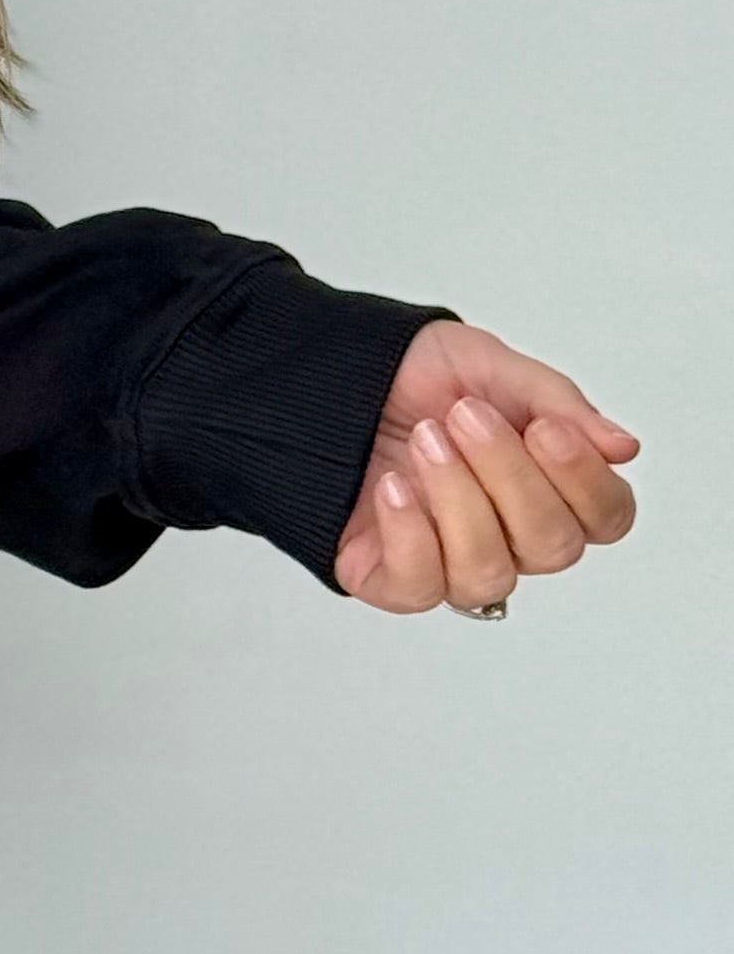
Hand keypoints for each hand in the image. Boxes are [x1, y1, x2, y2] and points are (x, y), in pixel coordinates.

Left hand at [334, 323, 637, 613]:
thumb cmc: (419, 379)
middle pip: (553, 546)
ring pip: (489, 572)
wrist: (331, 374)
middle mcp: (511, 537)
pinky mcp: (394, 579)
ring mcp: (453, 564)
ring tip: (426, 440)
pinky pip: (420, 587)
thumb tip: (622, 447)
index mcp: (550, 488)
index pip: (607, 516)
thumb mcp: (490, 367)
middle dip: (509, 475)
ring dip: (458, 499)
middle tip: (465, 415)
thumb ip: (558, 404)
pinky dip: (411, 532)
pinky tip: (394, 486)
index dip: (584, 480)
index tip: (547, 428)